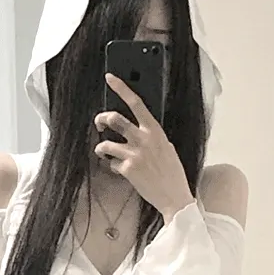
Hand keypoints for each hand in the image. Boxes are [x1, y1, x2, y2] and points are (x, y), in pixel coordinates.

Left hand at [94, 73, 194, 220]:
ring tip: (103, 151)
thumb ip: (153, 137)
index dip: (121, 88)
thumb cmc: (172, 174)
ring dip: (101, 147)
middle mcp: (144, 139)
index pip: (136, 103)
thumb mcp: (167, 148)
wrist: (174, 196)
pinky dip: (111, 166)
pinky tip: (119, 170)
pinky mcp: (127, 169)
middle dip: (102, 119)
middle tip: (99, 124)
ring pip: (106, 143)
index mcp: (155, 131)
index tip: (110, 78)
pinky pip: (111, 163)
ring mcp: (134, 154)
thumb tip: (139, 131)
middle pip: (115, 119)